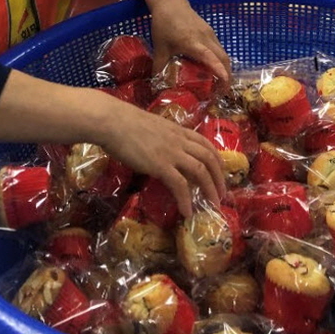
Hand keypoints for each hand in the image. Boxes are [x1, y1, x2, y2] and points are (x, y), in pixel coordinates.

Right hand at [100, 96, 224, 214]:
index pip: (205, 143)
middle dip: (219, 177)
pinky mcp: (160, 165)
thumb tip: (163, 151)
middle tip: (221, 194)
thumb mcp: (153, 128)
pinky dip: (186, 200)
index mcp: (178, 131)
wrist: (113, 122)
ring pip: (200, 171)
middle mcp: (179, 141)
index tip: (220, 172)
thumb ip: (163, 138)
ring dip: (210, 189)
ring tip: (213, 204)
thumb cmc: (126, 123)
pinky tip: (187, 212)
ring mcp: (171, 153)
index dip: (216, 159)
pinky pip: (179, 185)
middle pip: (209, 158)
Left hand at [150, 1, 231, 85]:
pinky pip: (219, 48)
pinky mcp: (210, 31)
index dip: (218, 70)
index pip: (209, 57)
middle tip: (223, 92)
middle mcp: (205, 38)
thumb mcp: (159, 47)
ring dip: (225, 68)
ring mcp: (210, 34)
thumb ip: (159, 67)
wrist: (170, 2)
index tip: (225, 82)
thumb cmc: (164, 23)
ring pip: (223, 53)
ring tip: (220, 83)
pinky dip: (220, 60)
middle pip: (223, 58)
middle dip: (227, 75)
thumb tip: (156, 85)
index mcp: (192, 42)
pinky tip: (214, 67)